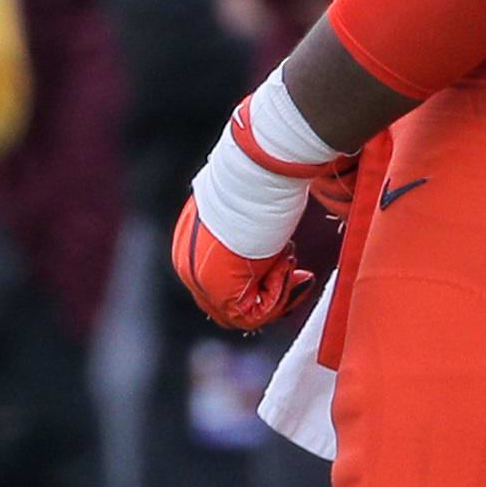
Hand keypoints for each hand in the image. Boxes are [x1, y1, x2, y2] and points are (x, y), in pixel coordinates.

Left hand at [170, 100, 342, 331]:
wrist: (256, 172)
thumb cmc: (257, 183)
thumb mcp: (247, 212)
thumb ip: (245, 236)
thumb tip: (271, 241)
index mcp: (188, 245)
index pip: (218, 285)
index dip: (256, 283)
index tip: (288, 265)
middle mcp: (187, 265)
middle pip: (229, 303)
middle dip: (268, 291)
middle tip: (298, 273)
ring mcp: (200, 281)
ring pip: (242, 312)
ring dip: (275, 290)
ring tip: (289, 258)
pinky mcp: (221, 291)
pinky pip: (253, 314)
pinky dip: (278, 293)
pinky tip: (287, 260)